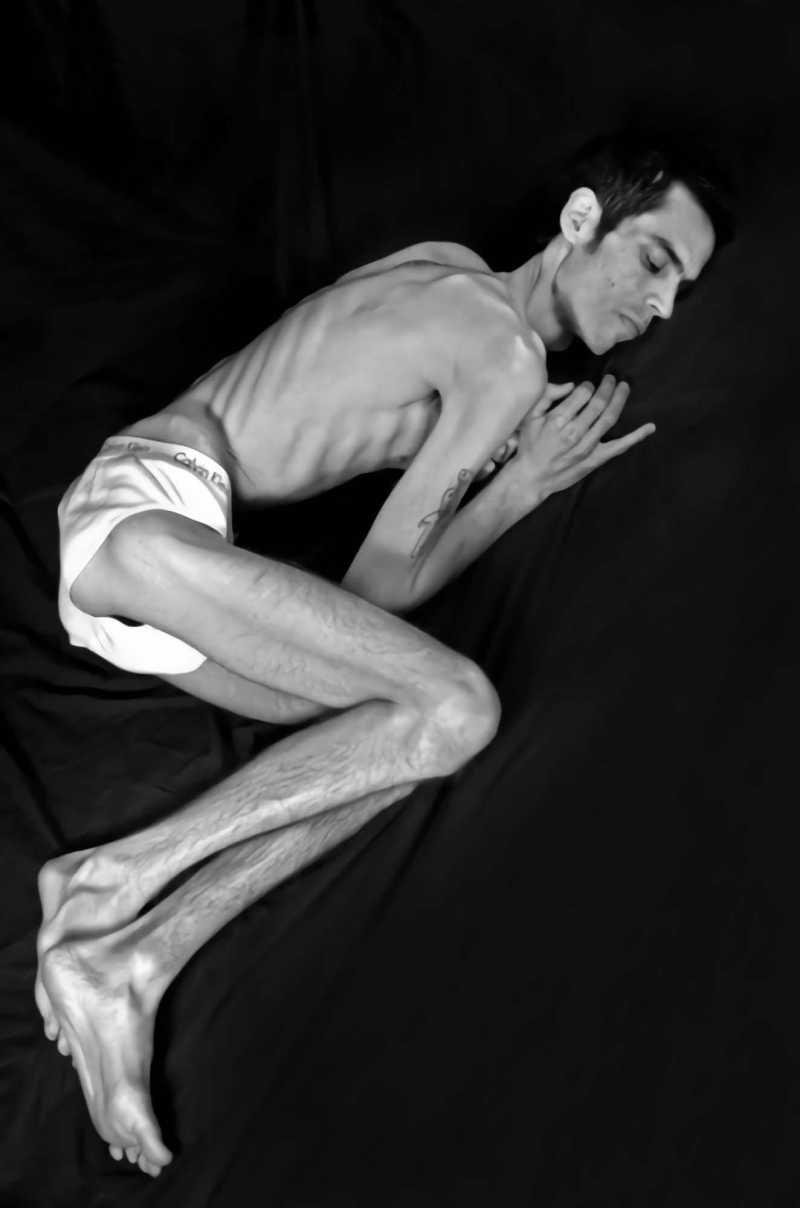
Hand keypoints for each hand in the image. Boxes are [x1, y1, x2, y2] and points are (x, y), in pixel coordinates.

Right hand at [510, 374, 654, 501]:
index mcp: (557, 420)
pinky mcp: (595, 459)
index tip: (588, 386)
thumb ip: (547, 395)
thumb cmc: (530, 444)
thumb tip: (571, 386)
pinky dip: (635, 437)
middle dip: (607, 387)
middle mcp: (574, 432)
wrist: (532, 477)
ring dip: (620, 400)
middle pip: (598, 403)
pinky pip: (618, 447)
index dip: (588, 386)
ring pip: (609, 418)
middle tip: (611, 378)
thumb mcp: (530, 416)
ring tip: (624, 387)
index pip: (582, 394)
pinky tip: (650, 427)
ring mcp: (587, 447)